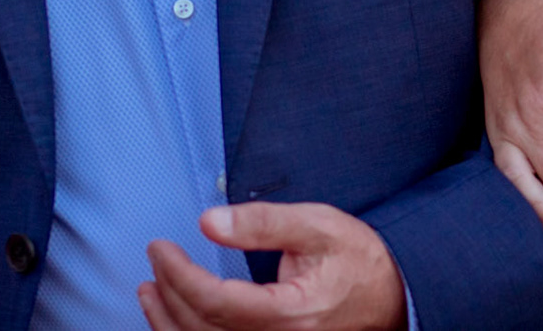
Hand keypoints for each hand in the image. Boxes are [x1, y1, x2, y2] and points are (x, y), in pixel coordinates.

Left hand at [139, 203, 406, 330]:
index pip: (214, 302)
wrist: (393, 294)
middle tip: (155, 259)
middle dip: (168, 293)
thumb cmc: (358, 259)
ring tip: (149, 292)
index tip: (160, 248)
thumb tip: (209, 222)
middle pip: (202, 328)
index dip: (178, 276)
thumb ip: (263, 223)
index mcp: (288, 313)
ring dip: (168, 322)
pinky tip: (174, 318)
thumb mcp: (317, 225)